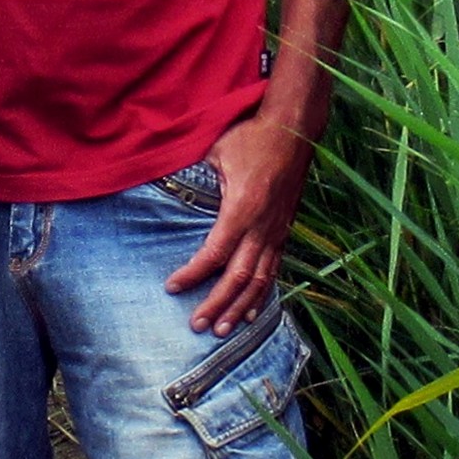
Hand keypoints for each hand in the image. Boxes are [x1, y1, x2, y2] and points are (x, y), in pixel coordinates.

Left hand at [167, 115, 312, 335]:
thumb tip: (164, 191)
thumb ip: (193, 177)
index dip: (193, 274)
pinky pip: (273, 270)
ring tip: (223, 329)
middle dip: (217, 304)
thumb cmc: (251, 136)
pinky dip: (261, 295)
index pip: (215, 253)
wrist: (294, 129)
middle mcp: (263, 226)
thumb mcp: (215, 151)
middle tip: (196, 325)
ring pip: (260, 280)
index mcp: (243, 207)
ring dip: (241, 308)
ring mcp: (277, 231)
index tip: (172, 287)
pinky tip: (251, 313)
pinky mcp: (284, 230)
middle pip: (239, 277)